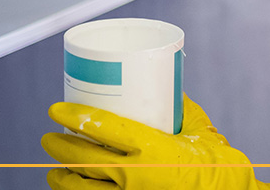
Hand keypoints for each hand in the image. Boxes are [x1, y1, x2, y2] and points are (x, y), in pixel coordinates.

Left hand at [41, 95, 269, 189]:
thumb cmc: (219, 168)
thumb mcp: (198, 131)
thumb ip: (177, 110)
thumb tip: (162, 90)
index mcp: (152, 149)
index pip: (102, 128)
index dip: (74, 117)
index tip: (57, 110)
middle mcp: (135, 176)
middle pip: (83, 159)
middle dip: (60, 147)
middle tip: (50, 136)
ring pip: (83, 188)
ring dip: (64, 177)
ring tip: (56, 169)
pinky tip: (75, 189)